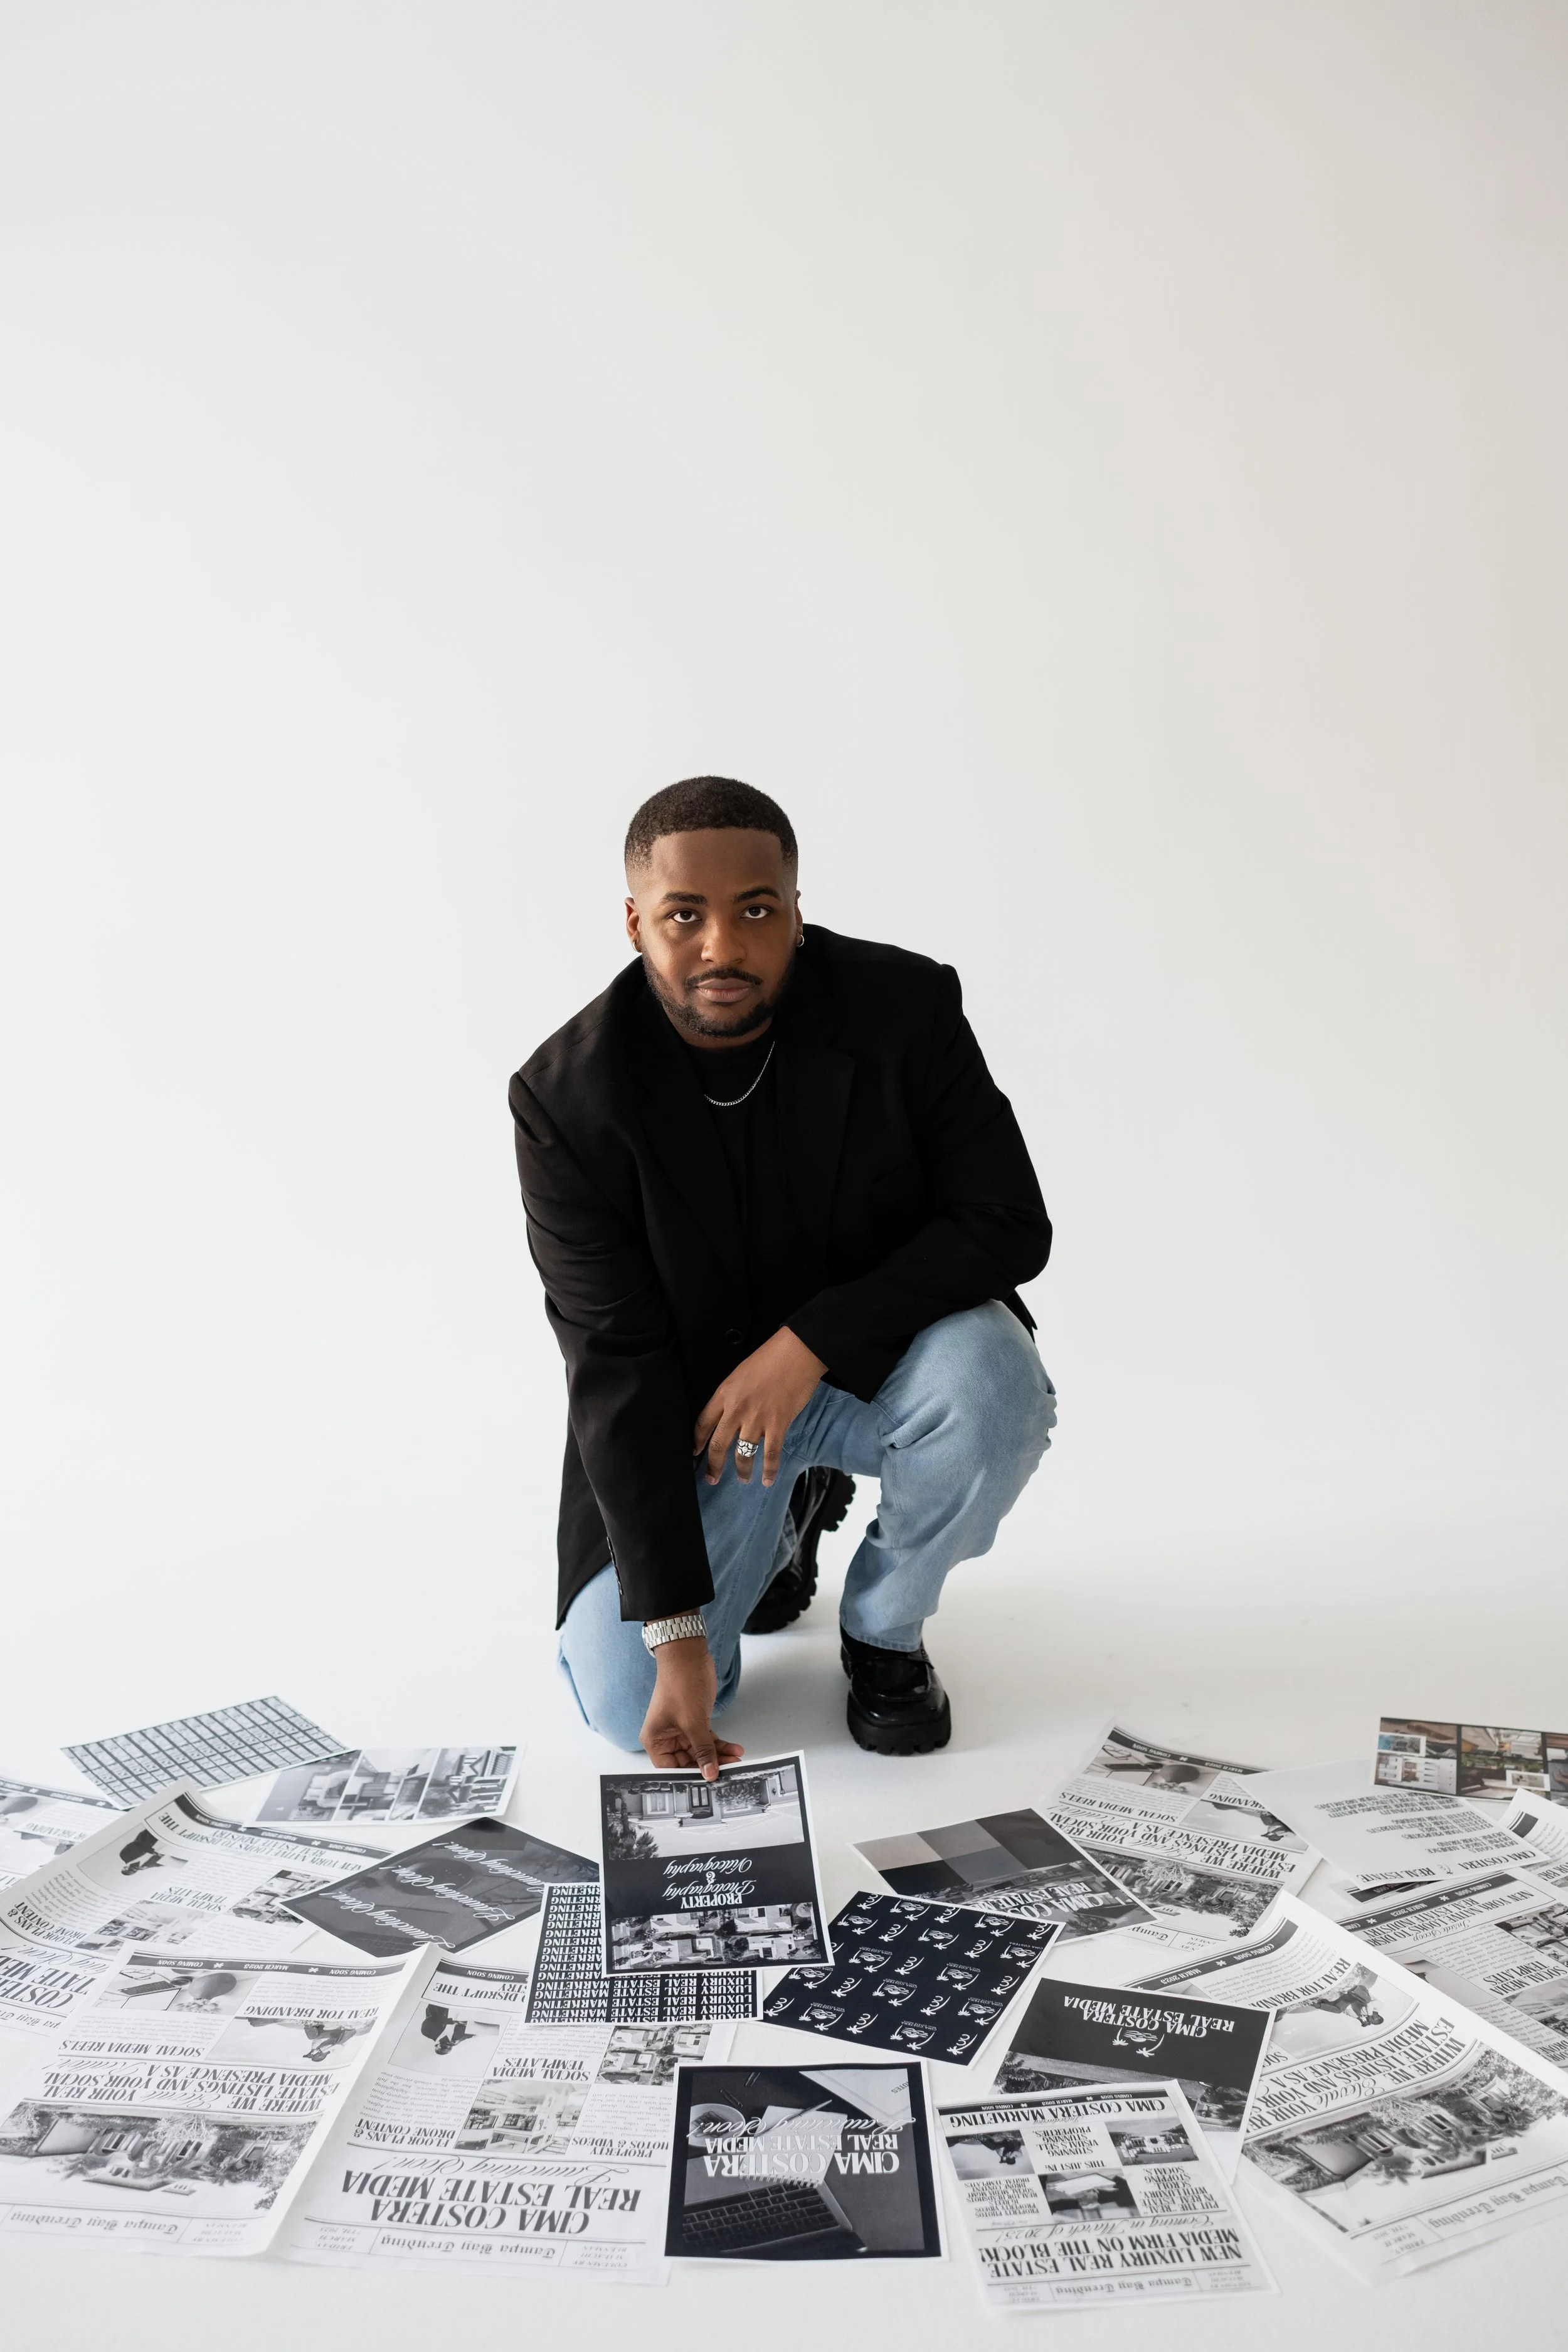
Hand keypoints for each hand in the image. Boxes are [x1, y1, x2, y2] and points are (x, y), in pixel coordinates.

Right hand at [639, 1638, 744, 1779]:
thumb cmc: (680, 1683)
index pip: (670, 1769)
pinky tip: (735, 1748)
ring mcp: (682, 1730)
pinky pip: (708, 1740)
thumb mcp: (692, 1722)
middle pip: (688, 1762)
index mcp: (655, 1740)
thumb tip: (710, 1773)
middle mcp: (666, 1737)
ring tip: (736, 1759)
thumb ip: (702, 1750)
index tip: (707, 1783)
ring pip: (701, 1751)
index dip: (688, 1777)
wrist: (689, 1656)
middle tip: (728, 1771)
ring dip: (719, 1755)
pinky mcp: (695, 1722)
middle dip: (708, 1766)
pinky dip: (721, 1745)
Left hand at [694, 1326, 826, 1487]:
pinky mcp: (777, 1425)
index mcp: (724, 1394)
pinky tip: (767, 1480)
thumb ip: (733, 1395)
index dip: (697, 1441)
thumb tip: (732, 1413)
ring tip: (743, 1479)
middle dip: (713, 1466)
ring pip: (743, 1454)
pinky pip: (770, 1454)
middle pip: (718, 1444)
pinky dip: (768, 1470)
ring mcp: (756, 1420)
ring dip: (742, 1470)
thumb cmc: (770, 1357)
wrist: (796, 1353)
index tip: (695, 1453)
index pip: (703, 1423)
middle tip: (712, 1479)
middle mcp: (736, 1410)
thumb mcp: (740, 1373)